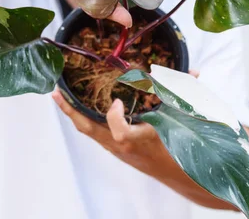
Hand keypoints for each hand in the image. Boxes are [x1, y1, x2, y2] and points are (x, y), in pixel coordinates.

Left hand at [51, 69, 201, 179]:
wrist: (179, 175)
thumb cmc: (178, 149)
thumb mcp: (181, 122)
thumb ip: (184, 95)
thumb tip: (192, 72)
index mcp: (136, 141)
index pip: (118, 132)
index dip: (114, 115)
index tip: (117, 101)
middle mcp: (121, 147)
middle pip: (88, 129)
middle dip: (70, 110)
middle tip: (56, 93)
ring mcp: (116, 148)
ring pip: (89, 130)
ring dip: (74, 113)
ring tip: (61, 96)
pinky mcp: (116, 148)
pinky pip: (95, 132)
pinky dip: (85, 118)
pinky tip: (79, 106)